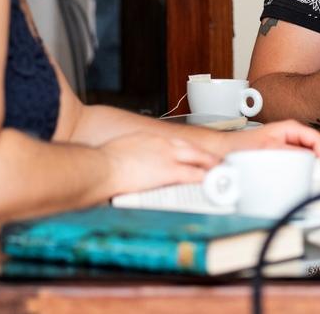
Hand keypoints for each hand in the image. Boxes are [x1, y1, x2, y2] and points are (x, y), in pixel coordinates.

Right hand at [100, 131, 219, 195]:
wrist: (102, 166)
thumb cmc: (104, 162)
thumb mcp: (120, 150)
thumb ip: (130, 155)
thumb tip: (127, 164)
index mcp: (150, 138)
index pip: (175, 142)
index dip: (186, 149)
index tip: (191, 154)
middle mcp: (163, 144)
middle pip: (191, 147)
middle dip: (203, 155)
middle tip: (213, 160)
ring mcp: (169, 156)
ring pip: (198, 157)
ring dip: (209, 164)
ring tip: (217, 169)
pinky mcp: (170, 171)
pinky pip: (193, 174)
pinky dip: (203, 177)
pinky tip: (210, 181)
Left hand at [224, 119, 319, 176]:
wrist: (225, 150)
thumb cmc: (242, 145)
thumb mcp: (268, 148)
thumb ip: (291, 153)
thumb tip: (310, 161)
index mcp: (292, 128)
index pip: (318, 139)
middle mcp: (293, 136)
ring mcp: (290, 145)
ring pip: (314, 155)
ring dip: (318, 166)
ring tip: (316, 179)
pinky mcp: (286, 155)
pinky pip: (304, 162)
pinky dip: (308, 170)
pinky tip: (305, 178)